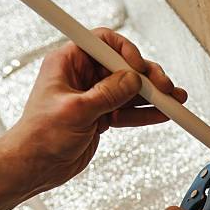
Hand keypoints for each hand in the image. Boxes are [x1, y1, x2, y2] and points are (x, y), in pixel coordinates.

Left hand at [12, 27, 186, 192]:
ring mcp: (95, 97)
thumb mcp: (76, 111)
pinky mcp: (103, 116)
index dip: (126, 51)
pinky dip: (147, 113)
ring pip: (131, 90)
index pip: (103, 43)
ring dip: (154, 96)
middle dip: (148, 76)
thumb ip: (108, 94)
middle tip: (165, 87)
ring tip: (173, 100)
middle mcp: (83, 77)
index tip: (140, 67)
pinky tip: (162, 113)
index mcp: (68, 63)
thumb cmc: (39, 136)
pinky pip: (130, 110)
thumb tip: (133, 80)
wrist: (36, 166)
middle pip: (124, 67)